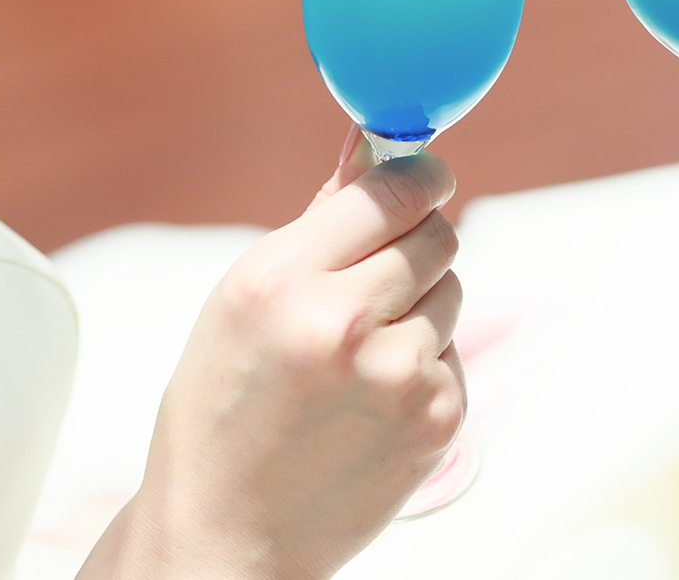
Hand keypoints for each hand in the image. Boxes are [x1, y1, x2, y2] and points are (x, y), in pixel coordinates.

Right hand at [88, 126, 466, 579]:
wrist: (225, 535)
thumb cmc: (224, 409)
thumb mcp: (243, 300)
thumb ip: (320, 221)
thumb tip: (375, 143)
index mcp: (281, 281)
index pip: (392, 191)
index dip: (419, 176)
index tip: (425, 176)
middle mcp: (342, 324)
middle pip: (439, 235)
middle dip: (419, 240)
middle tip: (383, 271)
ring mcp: (397, 377)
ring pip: (452, 291)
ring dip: (420, 306)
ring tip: (359, 353)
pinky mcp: (437, 419)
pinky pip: (454, 353)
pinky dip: (425, 364)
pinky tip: (370, 400)